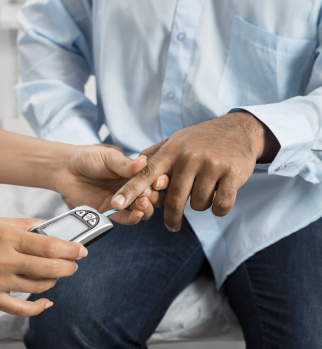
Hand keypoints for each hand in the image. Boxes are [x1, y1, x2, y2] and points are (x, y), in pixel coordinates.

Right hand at [0, 217, 86, 316]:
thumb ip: (26, 224)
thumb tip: (49, 227)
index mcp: (8, 237)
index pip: (49, 245)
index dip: (71, 249)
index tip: (82, 249)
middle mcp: (4, 260)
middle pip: (49, 268)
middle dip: (69, 266)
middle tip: (75, 262)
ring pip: (39, 287)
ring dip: (55, 281)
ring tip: (58, 273)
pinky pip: (20, 309)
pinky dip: (38, 307)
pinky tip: (47, 300)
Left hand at [53, 145, 166, 224]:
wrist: (66, 168)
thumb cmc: (89, 158)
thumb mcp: (108, 157)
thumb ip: (125, 164)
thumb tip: (144, 161)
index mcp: (135, 173)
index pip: (154, 181)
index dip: (159, 182)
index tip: (157, 182)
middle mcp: (132, 188)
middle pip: (152, 198)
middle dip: (152, 197)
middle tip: (145, 193)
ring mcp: (122, 201)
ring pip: (142, 210)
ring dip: (146, 209)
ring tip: (140, 203)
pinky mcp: (110, 212)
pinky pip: (125, 219)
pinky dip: (133, 219)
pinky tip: (137, 214)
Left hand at [111, 112, 279, 230]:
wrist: (239, 129)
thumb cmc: (202, 138)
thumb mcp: (176, 139)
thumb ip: (155, 154)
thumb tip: (134, 168)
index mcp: (171, 150)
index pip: (146, 174)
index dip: (130, 190)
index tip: (115, 204)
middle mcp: (189, 157)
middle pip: (173, 200)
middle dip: (172, 217)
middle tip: (172, 225)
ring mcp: (211, 165)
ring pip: (198, 205)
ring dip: (199, 205)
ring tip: (204, 190)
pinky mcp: (232, 174)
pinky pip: (220, 206)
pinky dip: (218, 209)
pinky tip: (219, 196)